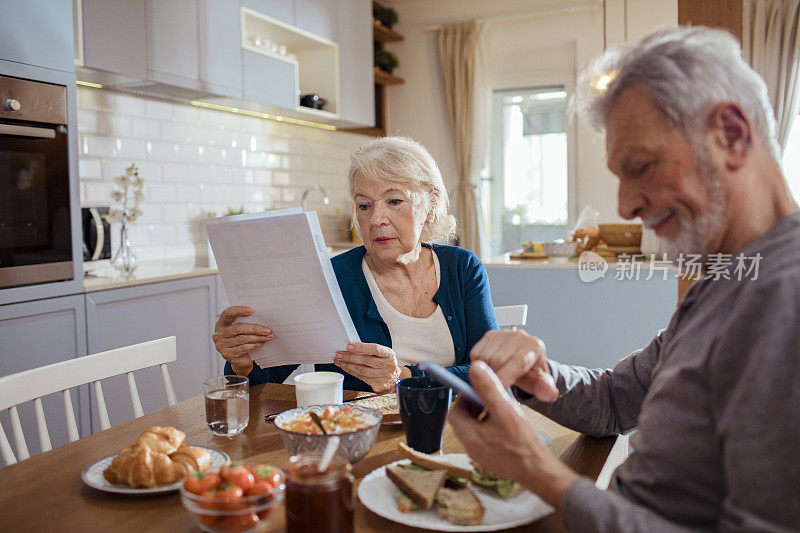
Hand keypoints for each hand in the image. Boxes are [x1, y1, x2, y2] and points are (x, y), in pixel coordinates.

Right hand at [212, 306, 272, 375]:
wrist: (240, 359)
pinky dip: (254, 345)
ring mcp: (222, 345)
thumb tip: (262, 317)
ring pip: (242, 339)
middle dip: (254, 329)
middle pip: (237, 329)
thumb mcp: (241, 329)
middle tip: (267, 330)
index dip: (238, 310)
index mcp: (221, 323)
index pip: (227, 314)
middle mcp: (219, 334)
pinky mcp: (228, 355)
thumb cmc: (242, 338)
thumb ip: (246, 321)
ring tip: (268, 336)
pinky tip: (262, 343)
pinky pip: (243, 348)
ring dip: (257, 338)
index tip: (251, 310)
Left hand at [334, 342, 408, 392]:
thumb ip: (369, 350)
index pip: (375, 349)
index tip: (349, 346)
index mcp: (389, 355)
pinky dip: (352, 372)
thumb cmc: (385, 363)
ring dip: (348, 365)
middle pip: (366, 360)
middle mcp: (388, 366)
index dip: (361, 347)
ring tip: (339, 361)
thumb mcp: (382, 354)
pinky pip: (362, 378)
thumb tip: (351, 347)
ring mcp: (384, 377)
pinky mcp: (378, 385)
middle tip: (339, 354)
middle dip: (350, 357)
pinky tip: (346, 368)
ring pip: (362, 370)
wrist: (395, 378)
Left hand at [448, 361, 578, 506]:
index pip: (454, 412)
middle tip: (488, 397)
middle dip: (473, 406)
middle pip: (463, 420)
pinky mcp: (491, 460)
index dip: (463, 397)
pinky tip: (506, 423)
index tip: (476, 389)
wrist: (539, 472)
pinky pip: (484, 439)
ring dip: (482, 416)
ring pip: (474, 429)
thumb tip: (475, 369)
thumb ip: (489, 388)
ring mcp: (481, 455)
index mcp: (469, 436)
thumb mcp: (505, 409)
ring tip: (499, 408)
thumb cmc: (523, 444)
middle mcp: (471, 448)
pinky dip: (490, 428)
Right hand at [470, 329, 557, 401]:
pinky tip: (487, 370)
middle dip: (493, 377)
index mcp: (534, 346)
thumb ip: (544, 389)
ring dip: (484, 372)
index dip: (505, 377)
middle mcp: (519, 336)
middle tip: (493, 389)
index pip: (517, 362)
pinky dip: (478, 365)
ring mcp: (504, 334)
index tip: (497, 389)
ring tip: (492, 380)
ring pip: (484, 357)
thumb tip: (549, 393)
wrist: (525, 363)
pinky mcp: (490, 335)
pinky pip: (476, 353)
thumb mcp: (540, 384)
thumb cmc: (531, 374)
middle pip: (498, 360)